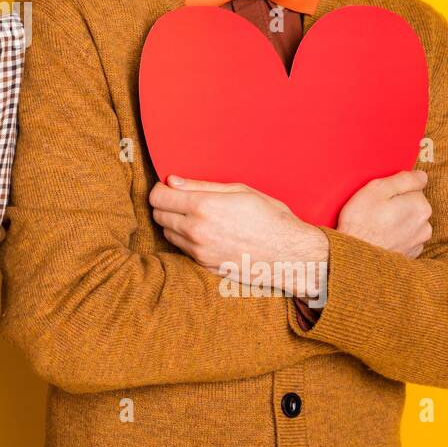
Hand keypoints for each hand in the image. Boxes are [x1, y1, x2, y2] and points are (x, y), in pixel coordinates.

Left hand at [149, 176, 327, 292]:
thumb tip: (172, 181)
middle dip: (166, 206)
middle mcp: (196, 231)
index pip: (158, 197)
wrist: (290, 254)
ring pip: (167, 233)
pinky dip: (186, 240)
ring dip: (174, 224)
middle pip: (158, 216)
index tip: (170, 188)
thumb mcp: (239, 191)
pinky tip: (206, 233)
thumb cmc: (269, 217)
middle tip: (182, 200)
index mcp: (204, 207)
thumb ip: (200, 186)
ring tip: (196, 217)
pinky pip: (182, 249)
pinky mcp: (204, 266)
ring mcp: (199, 252)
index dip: (161, 189)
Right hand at [337, 169, 431, 257]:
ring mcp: (418, 242)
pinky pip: (405, 236)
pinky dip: (395, 234)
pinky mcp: (410, 254)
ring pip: (409, 221)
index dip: (394, 189)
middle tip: (375, 209)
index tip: (380, 196)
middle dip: (397, 204)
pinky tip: (380, 235)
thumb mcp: (377, 190)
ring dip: (397, 220)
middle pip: (412, 204)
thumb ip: (403, 180)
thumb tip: (422, 176)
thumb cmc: (361, 222)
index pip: (413, 186)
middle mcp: (425, 225)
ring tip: (376, 224)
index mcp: (420, 206)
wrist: (354, 257)